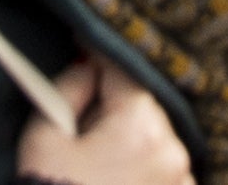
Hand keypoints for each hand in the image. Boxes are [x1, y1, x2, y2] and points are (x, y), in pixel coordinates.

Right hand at [17, 68, 188, 184]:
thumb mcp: (44, 137)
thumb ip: (68, 89)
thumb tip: (89, 66)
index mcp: (140, 124)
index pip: (121, 73)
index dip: (96, 63)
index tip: (82, 54)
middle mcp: (172, 148)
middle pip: (142, 107)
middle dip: (114, 109)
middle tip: (82, 129)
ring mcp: (182, 181)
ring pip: (155, 139)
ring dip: (131, 141)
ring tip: (96, 165)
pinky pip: (163, 172)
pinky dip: (143, 170)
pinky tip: (112, 183)